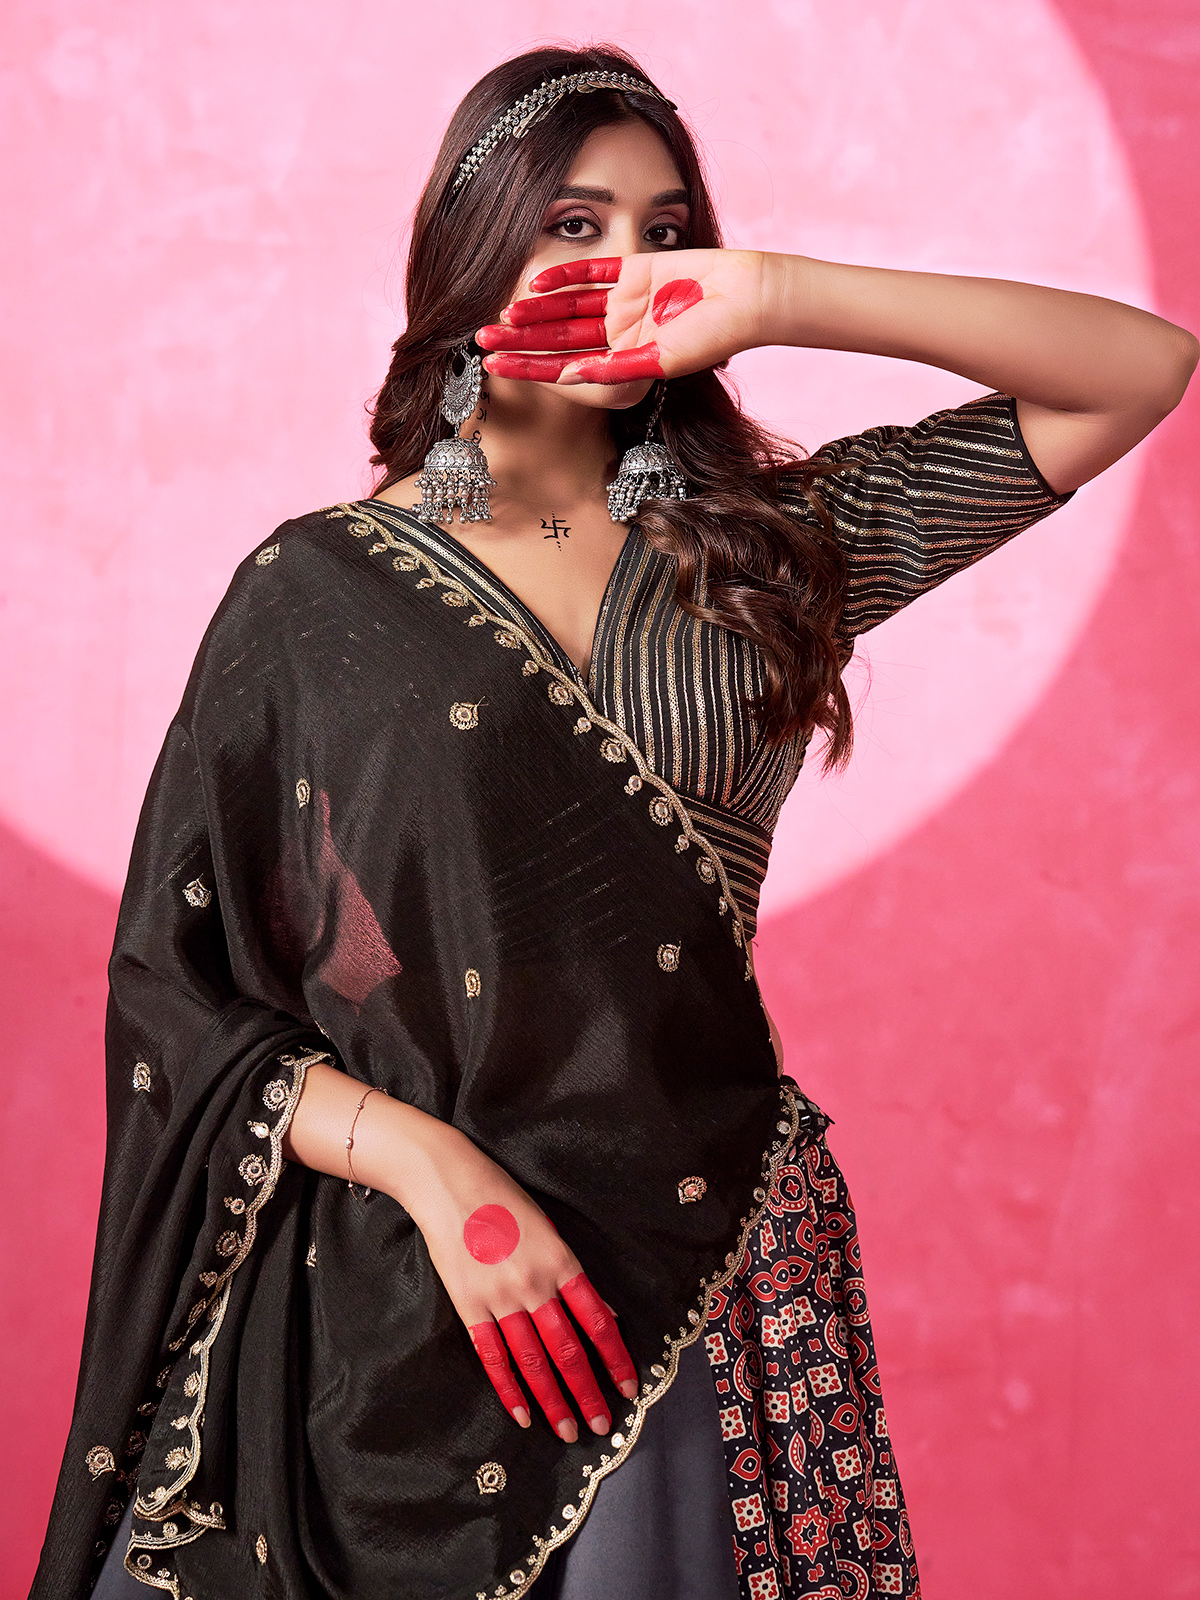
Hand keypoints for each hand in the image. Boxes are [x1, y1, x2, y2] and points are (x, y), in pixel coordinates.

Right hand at [389, 1120, 638, 1441]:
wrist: (448, 1182)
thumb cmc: (503, 1197)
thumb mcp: (548, 1227)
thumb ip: (573, 1274)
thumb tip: (603, 1313)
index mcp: (560, 1261)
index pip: (597, 1321)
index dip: (615, 1358)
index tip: (628, 1386)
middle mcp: (534, 1284)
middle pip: (568, 1351)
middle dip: (588, 1392)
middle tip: (602, 1425)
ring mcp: (499, 1298)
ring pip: (533, 1362)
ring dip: (554, 1401)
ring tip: (569, 1430)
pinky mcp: (469, 1306)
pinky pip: (493, 1356)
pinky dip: (509, 1388)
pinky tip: (523, 1413)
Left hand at [477, 248, 767, 385]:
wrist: (749, 296)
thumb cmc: (712, 336)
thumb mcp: (660, 360)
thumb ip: (616, 369)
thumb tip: (570, 376)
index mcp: (625, 361)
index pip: (567, 366)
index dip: (529, 367)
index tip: (494, 367)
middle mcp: (620, 332)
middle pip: (560, 337)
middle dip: (521, 339)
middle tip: (482, 338)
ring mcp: (625, 300)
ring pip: (568, 306)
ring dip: (536, 310)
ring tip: (500, 312)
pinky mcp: (634, 268)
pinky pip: (591, 273)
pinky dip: (564, 276)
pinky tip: (534, 282)